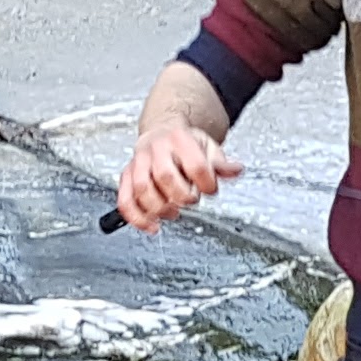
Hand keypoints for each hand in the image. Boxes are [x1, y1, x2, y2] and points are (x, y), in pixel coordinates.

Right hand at [117, 119, 242, 228]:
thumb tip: (235, 170)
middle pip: (165, 176)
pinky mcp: (126, 177)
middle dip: (182, 196)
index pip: (195, 164)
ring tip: (173, 212)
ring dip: (160, 208)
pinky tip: (152, 226)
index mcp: (179, 138)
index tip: (211, 189)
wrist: (161, 134)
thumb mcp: (207, 147)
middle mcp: (155, 149)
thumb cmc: (184, 145)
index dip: (206, 183)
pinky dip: (137, 217)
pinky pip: (125, 200)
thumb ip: (221, 163)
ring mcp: (138, 163)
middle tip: (191, 200)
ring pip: (142, 189)